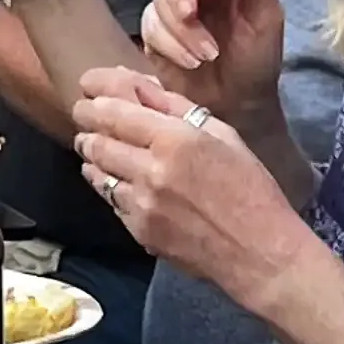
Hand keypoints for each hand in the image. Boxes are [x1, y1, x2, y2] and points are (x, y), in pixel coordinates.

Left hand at [72, 65, 309, 310]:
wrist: (258, 253)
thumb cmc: (251, 190)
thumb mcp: (225, 136)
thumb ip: (179, 110)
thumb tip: (141, 91)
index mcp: (176, 141)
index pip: (115, 115)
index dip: (95, 106)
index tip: (88, 102)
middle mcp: (152, 172)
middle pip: (98, 143)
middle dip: (87, 131)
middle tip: (85, 124)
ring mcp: (142, 206)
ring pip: (98, 174)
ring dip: (94, 160)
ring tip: (95, 151)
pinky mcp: (140, 232)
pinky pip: (112, 202)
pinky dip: (110, 188)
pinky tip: (118, 182)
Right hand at [143, 0, 288, 120]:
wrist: (240, 103)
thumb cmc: (257, 58)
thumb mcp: (267, 19)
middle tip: (191, 15)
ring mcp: (171, 7)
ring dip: (182, 30)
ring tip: (207, 55)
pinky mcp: (155, 33)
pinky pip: (149, 28)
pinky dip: (171, 47)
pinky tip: (191, 63)